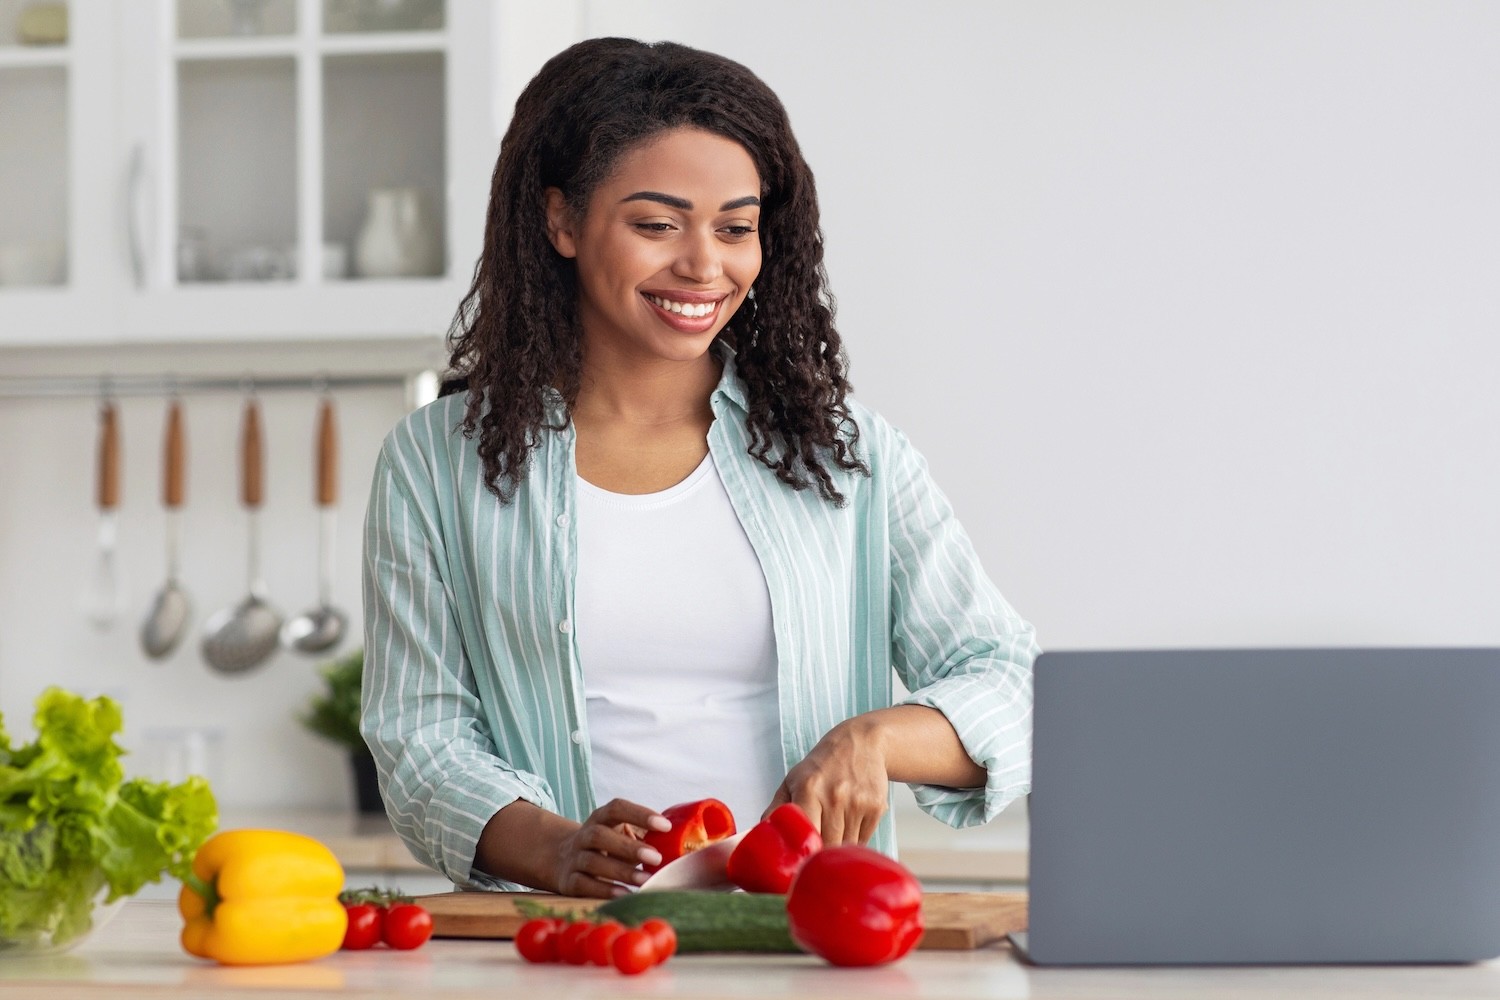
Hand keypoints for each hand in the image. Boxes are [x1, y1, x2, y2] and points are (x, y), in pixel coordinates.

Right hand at [549, 798, 669, 897]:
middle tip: (656, 857)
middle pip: (600, 835)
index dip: (640, 814)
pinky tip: (624, 895)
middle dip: (629, 847)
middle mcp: (584, 835)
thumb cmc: (605, 847)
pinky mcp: (568, 881)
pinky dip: (604, 890)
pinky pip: (584, 884)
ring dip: (621, 872)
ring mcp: (574, 858)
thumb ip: (643, 837)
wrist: (561, 859)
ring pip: (593, 861)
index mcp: (600, 818)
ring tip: (645, 880)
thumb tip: (683, 845)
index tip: (665, 826)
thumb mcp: (619, 834)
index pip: (617, 808)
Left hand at [766, 717, 888, 846]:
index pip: (806, 835)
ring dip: (838, 846)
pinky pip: (863, 840)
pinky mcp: (876, 808)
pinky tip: (850, 821)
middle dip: (820, 852)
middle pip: (827, 846)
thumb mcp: (793, 781)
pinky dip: (855, 839)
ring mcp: (858, 802)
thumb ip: (775, 810)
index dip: (803, 852)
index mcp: (809, 789)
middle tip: (816, 845)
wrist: (860, 744)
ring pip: (846, 846)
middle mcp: (834, 796)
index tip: (800, 857)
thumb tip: (761, 837)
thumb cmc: (821, 767)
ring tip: (834, 826)